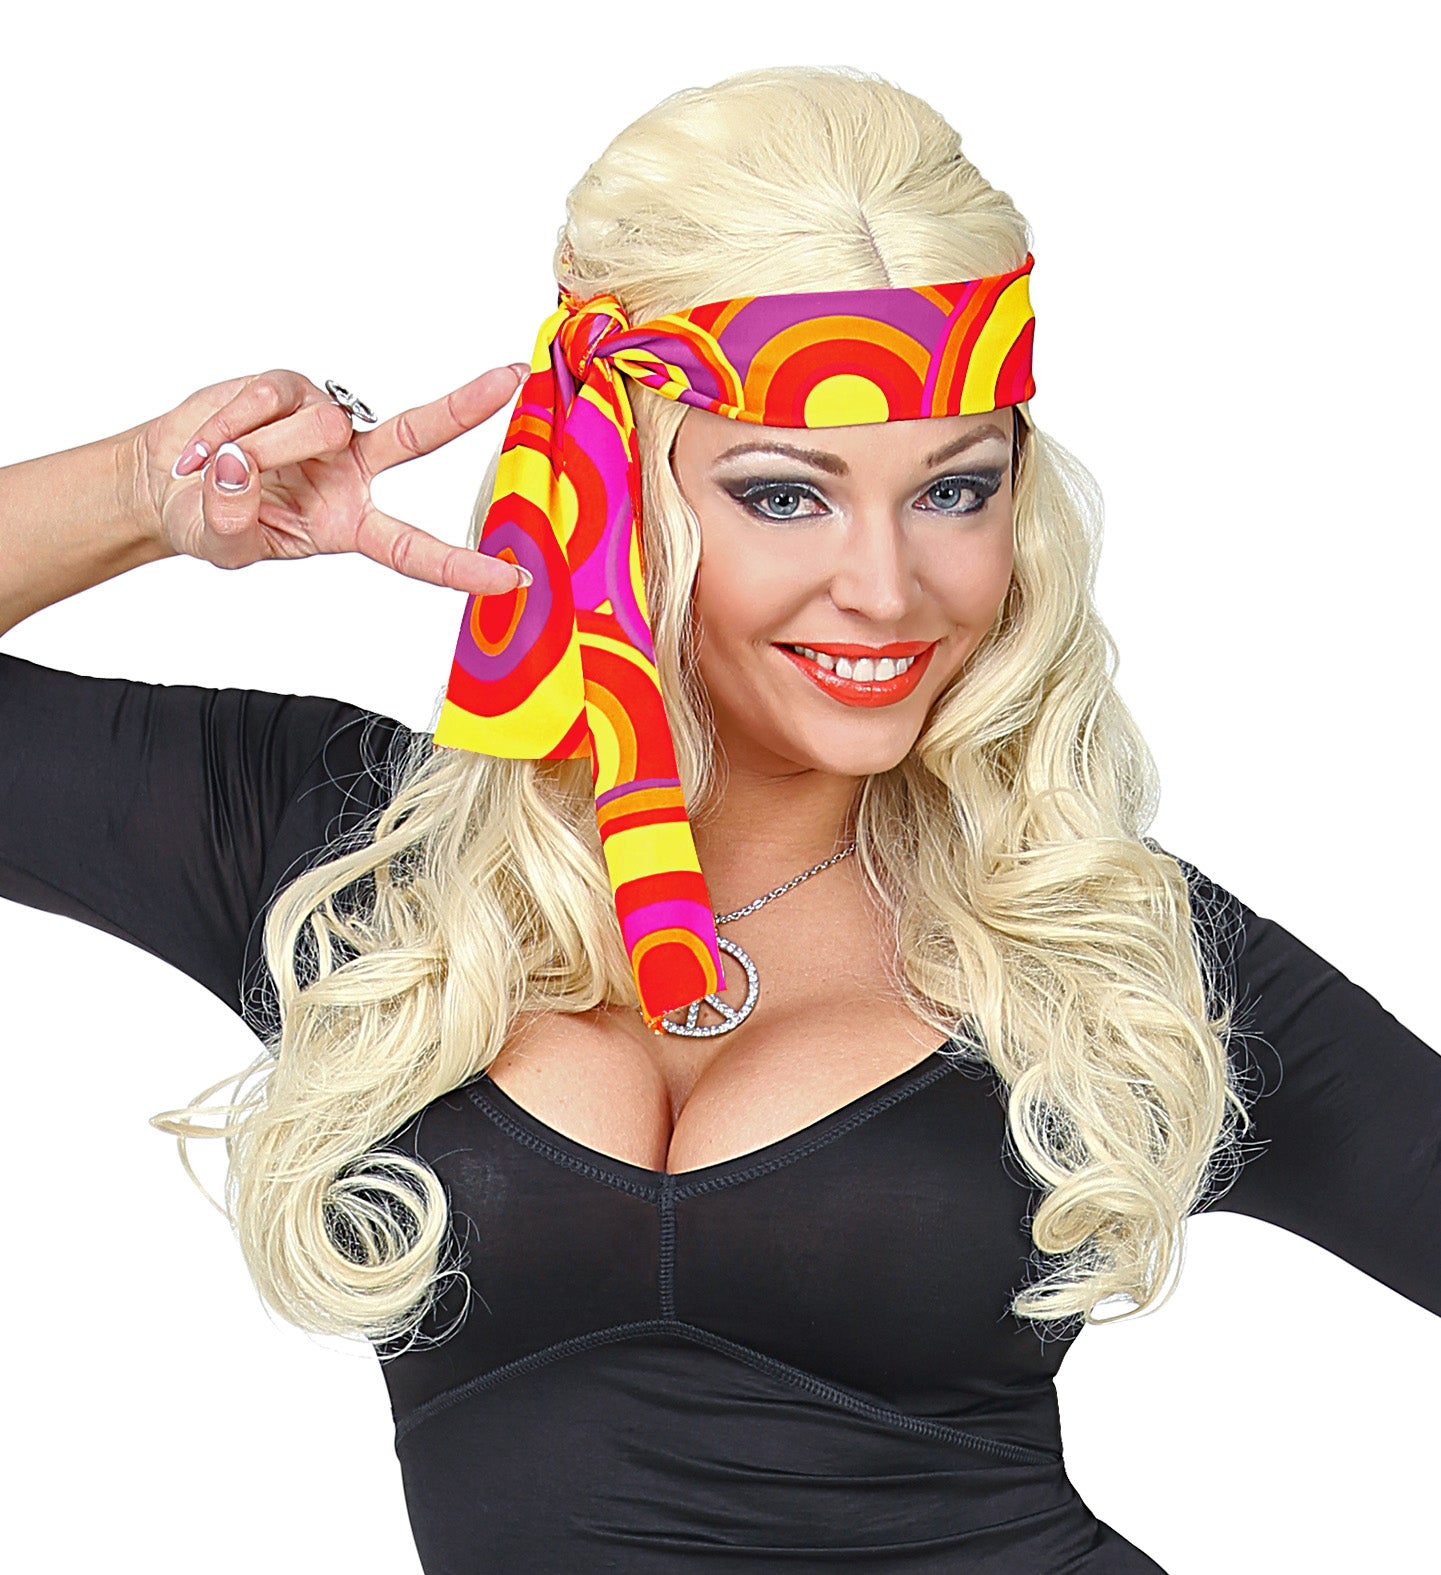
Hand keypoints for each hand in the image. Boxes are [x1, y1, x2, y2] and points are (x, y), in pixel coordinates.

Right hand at [134, 364, 531, 592]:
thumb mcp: (221, 544)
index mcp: (352, 524)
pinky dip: (227, 426)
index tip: (511, 578)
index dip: (461, 566)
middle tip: (512, 380)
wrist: (166, 481)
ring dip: (263, 450)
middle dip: (464, 407)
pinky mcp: (290, 387)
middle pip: (418, 435)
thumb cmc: (209, 520)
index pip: (414, 549)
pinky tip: (202, 448)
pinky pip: (268, 399)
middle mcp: (352, 469)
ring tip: (217, 469)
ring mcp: (324, 424)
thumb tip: (237, 467)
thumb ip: (233, 518)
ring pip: (318, 427)